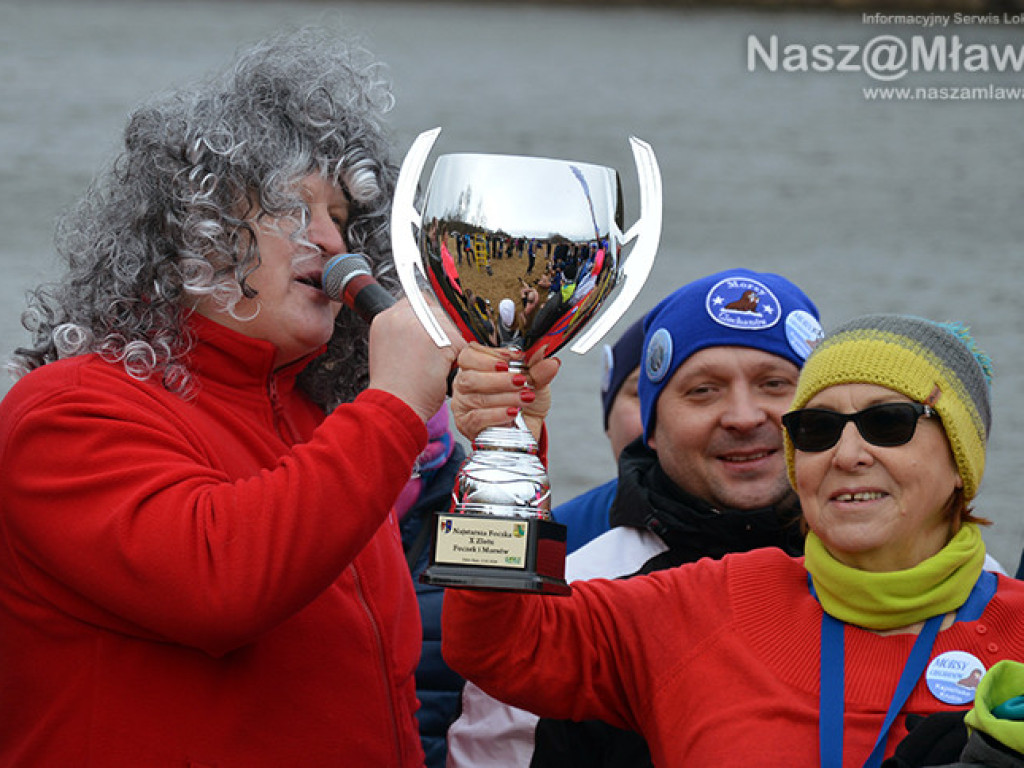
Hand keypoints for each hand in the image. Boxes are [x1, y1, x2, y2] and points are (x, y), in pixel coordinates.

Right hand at [368, 298, 464, 422]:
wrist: (394, 407)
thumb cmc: (395, 390)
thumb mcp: (388, 351)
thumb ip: (405, 332)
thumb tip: (427, 327)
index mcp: (384, 318)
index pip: (417, 301)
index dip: (428, 319)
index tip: (429, 337)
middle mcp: (399, 316)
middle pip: (436, 312)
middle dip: (441, 334)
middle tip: (431, 359)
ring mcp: (419, 325)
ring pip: (449, 327)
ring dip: (449, 348)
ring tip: (432, 367)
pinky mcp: (438, 338)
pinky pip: (459, 343)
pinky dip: (456, 360)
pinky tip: (440, 372)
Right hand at [450, 344, 559, 442]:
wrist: (528, 429)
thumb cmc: (524, 402)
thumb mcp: (536, 382)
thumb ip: (539, 370)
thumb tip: (550, 361)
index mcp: (476, 367)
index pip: (470, 354)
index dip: (489, 355)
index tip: (512, 359)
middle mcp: (465, 384)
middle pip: (469, 377)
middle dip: (498, 379)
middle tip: (521, 381)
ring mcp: (463, 406)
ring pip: (476, 398)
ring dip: (504, 397)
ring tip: (524, 398)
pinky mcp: (467, 425)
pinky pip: (477, 418)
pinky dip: (497, 414)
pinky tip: (512, 412)